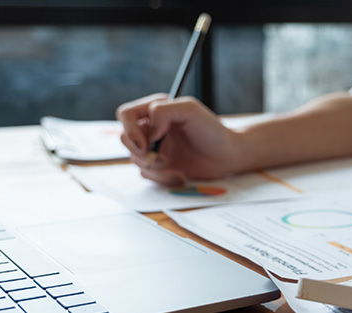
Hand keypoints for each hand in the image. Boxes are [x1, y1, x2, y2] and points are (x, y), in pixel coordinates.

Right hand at [116, 93, 243, 185]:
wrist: (227, 156)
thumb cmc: (212, 130)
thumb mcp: (189, 110)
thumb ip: (163, 111)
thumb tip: (149, 130)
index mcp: (154, 109)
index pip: (126, 114)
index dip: (130, 130)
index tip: (146, 144)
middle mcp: (151, 128)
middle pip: (125, 139)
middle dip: (141, 153)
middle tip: (162, 159)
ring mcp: (154, 148)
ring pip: (135, 160)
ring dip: (155, 168)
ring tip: (175, 168)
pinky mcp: (159, 166)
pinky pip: (147, 175)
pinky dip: (162, 178)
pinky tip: (180, 175)